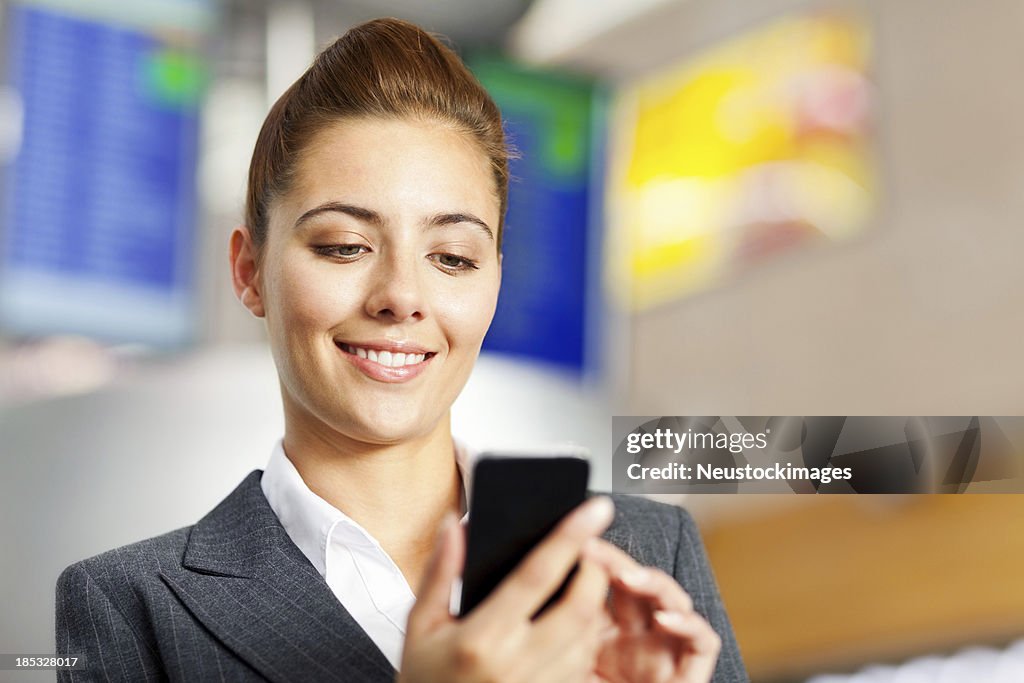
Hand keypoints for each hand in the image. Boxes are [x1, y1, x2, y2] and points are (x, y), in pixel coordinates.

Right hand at [398, 497, 615, 682]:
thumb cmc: (424, 680)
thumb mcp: (419, 625)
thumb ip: (440, 572)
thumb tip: (456, 524)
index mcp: (481, 638)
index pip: (536, 575)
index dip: (569, 537)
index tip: (595, 507)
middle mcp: (515, 665)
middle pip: (579, 606)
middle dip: (594, 571)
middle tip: (589, 550)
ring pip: (588, 637)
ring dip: (592, 604)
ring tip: (579, 583)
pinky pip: (582, 665)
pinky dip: (584, 637)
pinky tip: (568, 624)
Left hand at [584, 539, 720, 682]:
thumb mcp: (571, 662)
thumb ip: (571, 628)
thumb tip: (561, 586)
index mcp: (607, 633)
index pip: (605, 585)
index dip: (596, 562)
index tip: (577, 545)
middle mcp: (640, 636)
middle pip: (638, 584)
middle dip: (617, 562)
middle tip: (594, 549)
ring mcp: (667, 650)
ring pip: (673, 600)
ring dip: (652, 582)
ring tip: (624, 576)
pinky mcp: (691, 674)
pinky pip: (702, 640)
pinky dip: (688, 626)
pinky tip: (664, 619)